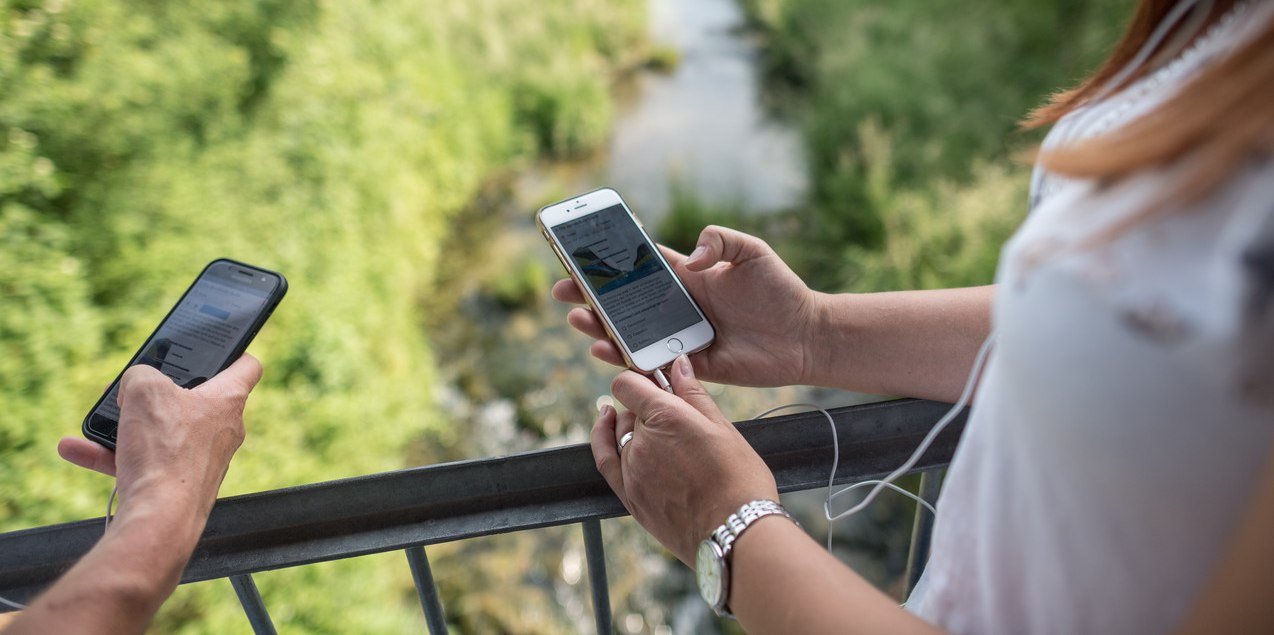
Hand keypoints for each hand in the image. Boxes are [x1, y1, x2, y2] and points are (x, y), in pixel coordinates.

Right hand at [57, 354, 262, 513]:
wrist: (159, 518)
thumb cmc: (165, 449)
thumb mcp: (144, 389)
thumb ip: (141, 374)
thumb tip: (137, 383)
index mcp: (228, 400)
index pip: (246, 367)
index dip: (233, 351)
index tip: (215, 346)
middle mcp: (222, 430)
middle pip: (193, 399)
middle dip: (158, 391)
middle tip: (134, 386)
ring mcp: (201, 459)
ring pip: (160, 431)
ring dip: (125, 424)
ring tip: (96, 418)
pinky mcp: (177, 482)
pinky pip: (143, 461)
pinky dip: (111, 454)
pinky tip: (75, 448)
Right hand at [552, 225, 821, 387]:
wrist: (806, 336)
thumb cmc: (781, 290)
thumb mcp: (751, 251)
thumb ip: (719, 241)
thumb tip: (687, 261)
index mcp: (686, 278)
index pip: (638, 268)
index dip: (608, 262)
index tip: (579, 255)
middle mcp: (677, 308)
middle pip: (622, 303)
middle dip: (589, 297)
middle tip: (562, 291)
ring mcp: (680, 338)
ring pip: (629, 335)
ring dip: (600, 328)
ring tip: (579, 320)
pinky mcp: (690, 367)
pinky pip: (651, 364)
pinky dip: (626, 360)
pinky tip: (606, 350)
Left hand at [591, 355, 778, 564]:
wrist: (735, 533)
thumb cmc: (739, 482)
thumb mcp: (723, 428)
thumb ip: (694, 394)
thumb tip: (679, 365)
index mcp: (666, 417)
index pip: (630, 383)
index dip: (640, 378)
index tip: (653, 380)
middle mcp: (642, 441)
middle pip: (631, 410)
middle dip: (647, 406)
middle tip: (674, 413)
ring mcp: (632, 470)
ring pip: (620, 433)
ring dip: (633, 425)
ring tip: (657, 428)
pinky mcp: (630, 495)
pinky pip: (605, 459)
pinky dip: (602, 439)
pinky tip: (606, 426)